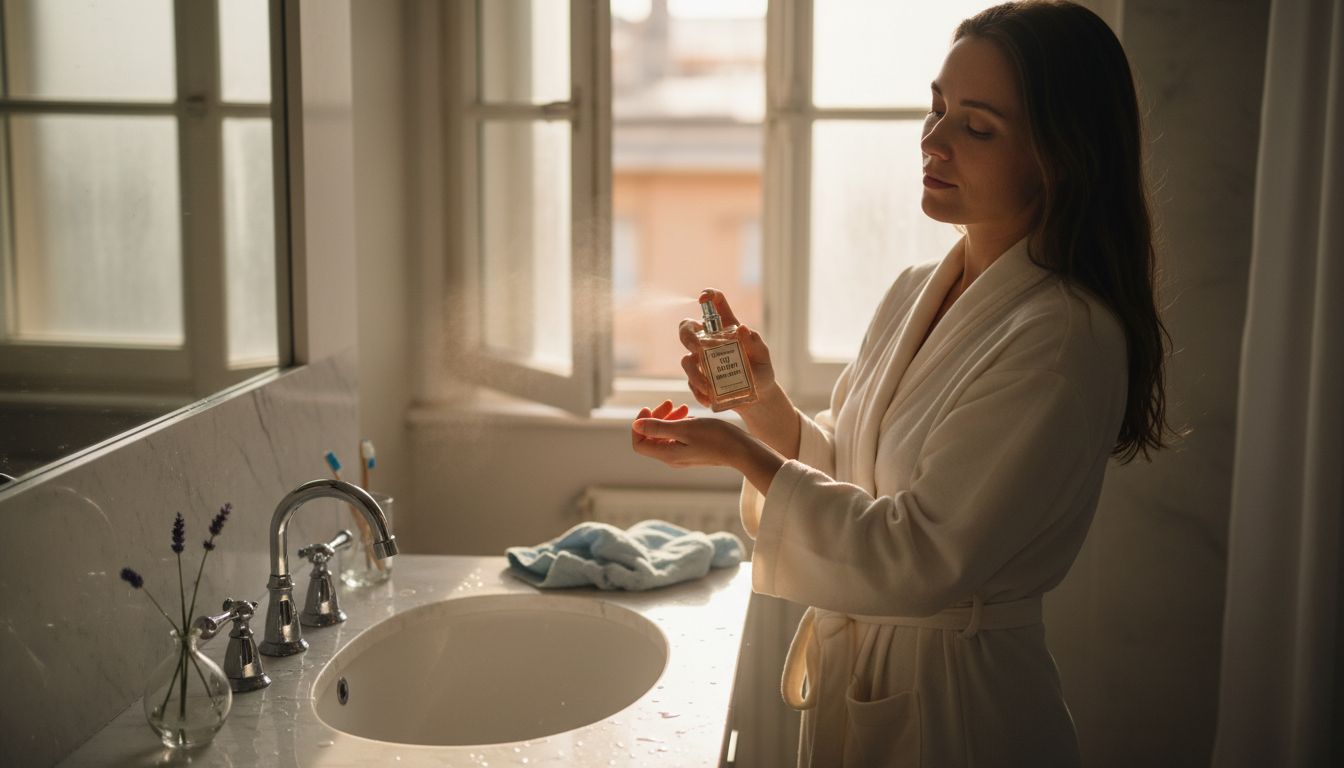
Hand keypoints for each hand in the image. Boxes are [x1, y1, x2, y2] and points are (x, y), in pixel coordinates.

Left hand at [631, 400, 742, 468]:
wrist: (741, 450)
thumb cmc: (715, 437)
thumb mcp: (685, 428)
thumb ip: (659, 427)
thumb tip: (635, 424)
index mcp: (667, 454)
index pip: (639, 443)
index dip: (639, 425)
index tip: (649, 408)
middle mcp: (672, 458)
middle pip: (652, 437)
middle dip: (656, 417)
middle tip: (669, 402)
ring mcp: (683, 456)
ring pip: (666, 435)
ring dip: (670, 418)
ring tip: (683, 407)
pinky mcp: (693, 451)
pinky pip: (678, 436)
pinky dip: (680, 423)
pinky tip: (690, 415)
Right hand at [679, 289, 776, 408]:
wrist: (759, 398)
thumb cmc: (761, 370)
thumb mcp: (763, 356)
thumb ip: (755, 342)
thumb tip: (742, 328)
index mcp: (726, 328)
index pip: (714, 304)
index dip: (708, 295)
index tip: (703, 299)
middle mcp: (709, 342)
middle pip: (687, 329)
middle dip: (687, 335)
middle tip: (697, 347)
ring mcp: (701, 362)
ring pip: (686, 360)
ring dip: (694, 372)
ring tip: (707, 386)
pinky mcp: (699, 381)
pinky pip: (691, 383)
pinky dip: (699, 391)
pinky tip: (709, 398)